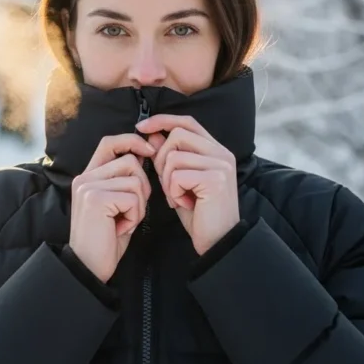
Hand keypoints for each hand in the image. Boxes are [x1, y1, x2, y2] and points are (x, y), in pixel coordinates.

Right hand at [69, 133, 154, 282]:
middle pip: (131, 162)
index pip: (110, 142)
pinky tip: (121, 228)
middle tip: (131, 211)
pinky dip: (135, 215)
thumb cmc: (107, 239)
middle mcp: (85, 178)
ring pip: (135, 180)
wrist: (89, 267)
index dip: (132, 141)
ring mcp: (89, 187)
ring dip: (139, 204)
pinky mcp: (96, 199)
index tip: (150, 150)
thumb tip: (146, 154)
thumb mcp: (117, 204)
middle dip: (142, 187)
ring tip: (124, 221)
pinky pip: (133, 197)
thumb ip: (126, 180)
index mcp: (88, 176)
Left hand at [136, 114, 239, 255]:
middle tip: (168, 184)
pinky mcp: (215, 179)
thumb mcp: (180, 182)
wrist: (218, 242)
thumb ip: (169, 158)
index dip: (163, 120)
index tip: (141, 127)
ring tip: (178, 197)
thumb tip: (153, 135)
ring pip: (174, 156)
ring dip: (168, 180)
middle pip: (177, 135)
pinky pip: (177, 175)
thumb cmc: (199, 214)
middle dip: (161, 158)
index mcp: (216, 150)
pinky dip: (174, 191)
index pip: (187, 122)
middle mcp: (222, 153)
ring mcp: (220, 165)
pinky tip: (184, 204)